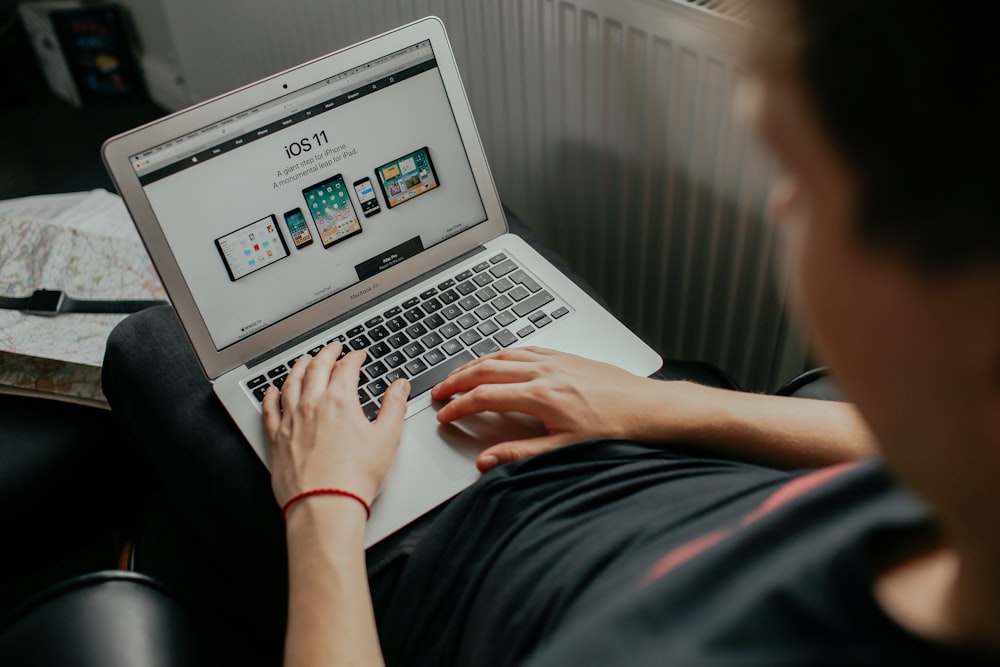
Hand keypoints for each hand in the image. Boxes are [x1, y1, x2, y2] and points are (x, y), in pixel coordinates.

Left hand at [262, 343, 409, 511]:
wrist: (324, 506)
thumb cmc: (354, 478)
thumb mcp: (387, 440)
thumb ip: (394, 407)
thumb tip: (399, 387)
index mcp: (340, 402)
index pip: (346, 367)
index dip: (354, 357)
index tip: (358, 355)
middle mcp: (312, 405)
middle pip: (316, 368)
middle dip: (327, 353)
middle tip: (333, 348)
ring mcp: (291, 421)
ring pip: (291, 383)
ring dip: (299, 367)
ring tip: (304, 360)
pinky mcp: (277, 439)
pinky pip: (270, 409)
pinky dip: (271, 395)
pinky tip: (272, 390)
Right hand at [431, 347, 657, 470]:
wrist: (650, 410)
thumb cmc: (615, 430)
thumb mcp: (564, 450)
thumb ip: (520, 454)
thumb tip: (487, 460)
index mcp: (539, 396)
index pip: (484, 397)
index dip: (458, 407)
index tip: (444, 415)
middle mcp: (544, 372)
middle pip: (487, 369)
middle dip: (458, 380)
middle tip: (439, 392)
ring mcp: (556, 361)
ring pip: (504, 354)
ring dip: (477, 363)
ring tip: (460, 374)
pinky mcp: (568, 357)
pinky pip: (526, 349)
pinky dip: (504, 354)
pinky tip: (500, 360)